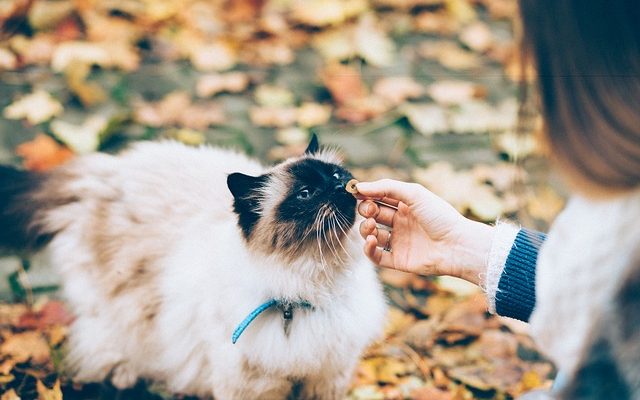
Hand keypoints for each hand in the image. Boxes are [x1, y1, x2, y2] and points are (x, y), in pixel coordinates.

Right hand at [356, 179, 493, 284]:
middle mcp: (401, 223)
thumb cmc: (440, 216)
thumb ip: (386, 188)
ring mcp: (399, 242)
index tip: (356, 193)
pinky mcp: (398, 260)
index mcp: (406, 206)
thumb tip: (359, 187)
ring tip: (371, 226)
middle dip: (366, 211)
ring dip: (365, 229)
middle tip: (370, 211)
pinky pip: (376, 256)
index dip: (367, 195)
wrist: (457, 245)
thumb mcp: (414, 194)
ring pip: (372, 234)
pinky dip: (368, 249)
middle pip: (373, 215)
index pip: (379, 198)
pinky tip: (372, 240)